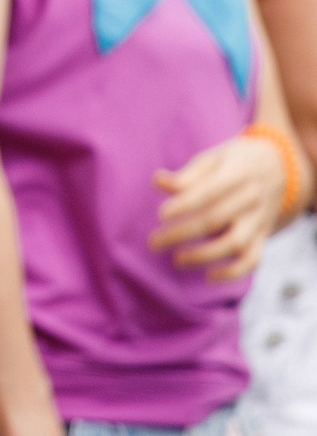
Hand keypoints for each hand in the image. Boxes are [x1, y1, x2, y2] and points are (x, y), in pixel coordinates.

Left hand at [150, 131, 291, 280]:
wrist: (281, 167)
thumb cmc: (236, 161)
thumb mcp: (214, 158)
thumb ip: (188, 174)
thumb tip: (158, 182)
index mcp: (236, 174)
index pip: (209, 192)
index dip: (185, 205)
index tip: (162, 215)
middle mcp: (251, 199)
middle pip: (216, 220)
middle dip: (182, 233)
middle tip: (154, 242)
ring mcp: (259, 220)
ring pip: (235, 243)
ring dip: (204, 255)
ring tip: (176, 260)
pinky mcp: (263, 236)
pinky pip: (253, 259)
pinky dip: (234, 272)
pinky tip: (209, 277)